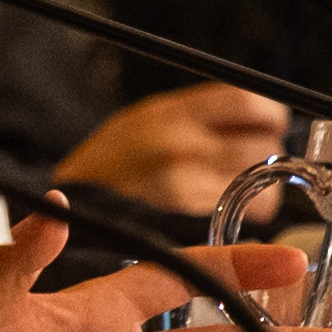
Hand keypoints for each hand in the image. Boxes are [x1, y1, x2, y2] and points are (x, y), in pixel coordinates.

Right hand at [53, 82, 290, 220]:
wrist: (63, 209)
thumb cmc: (107, 166)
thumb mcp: (146, 118)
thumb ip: (199, 115)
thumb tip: (261, 116)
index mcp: (172, 114)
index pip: (251, 103)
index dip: (268, 117)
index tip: (266, 126)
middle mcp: (182, 147)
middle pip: (264, 148)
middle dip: (262, 158)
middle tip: (244, 165)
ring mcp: (186, 190)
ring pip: (263, 192)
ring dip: (258, 195)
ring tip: (226, 194)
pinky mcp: (188, 228)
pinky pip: (242, 222)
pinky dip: (241, 221)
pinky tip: (217, 216)